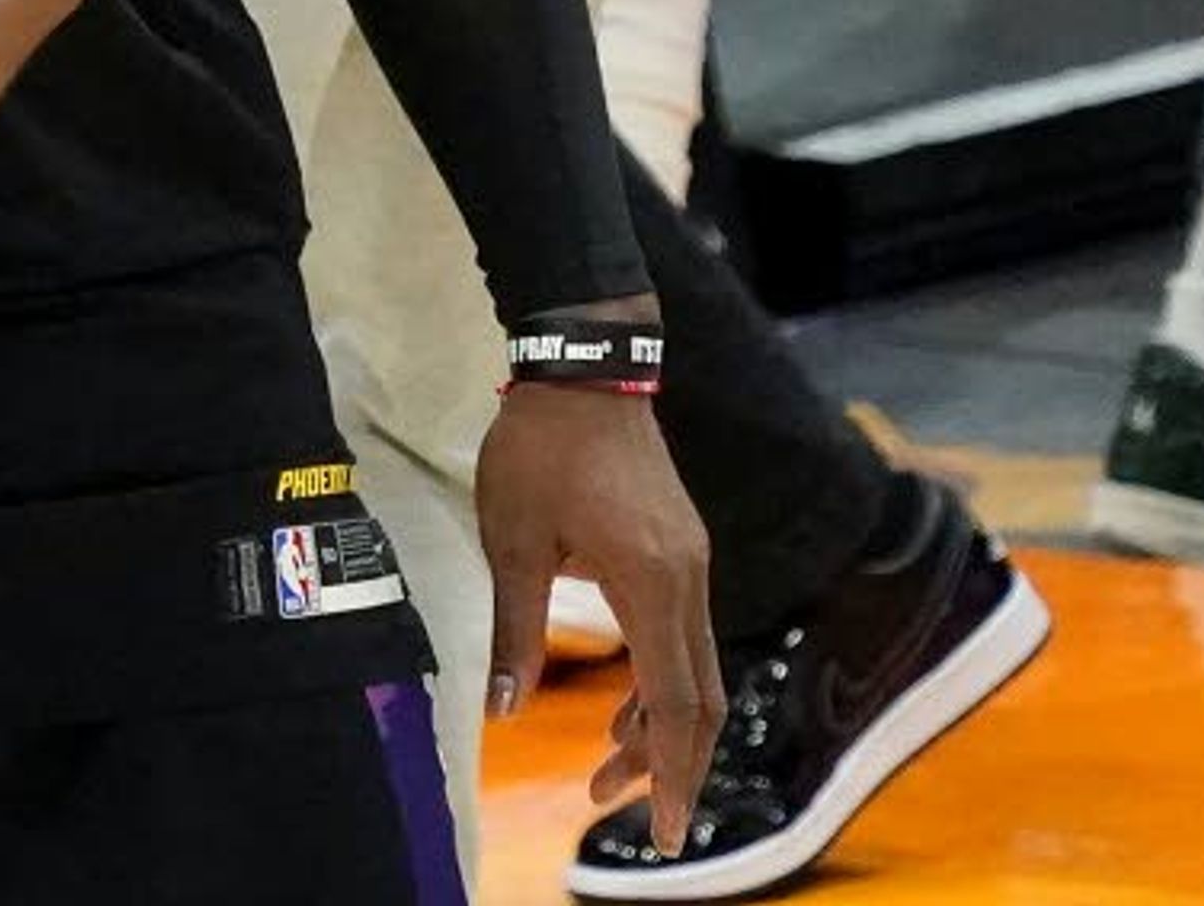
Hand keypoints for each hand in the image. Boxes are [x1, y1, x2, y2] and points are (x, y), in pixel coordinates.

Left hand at [478, 381, 720, 860]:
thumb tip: (505, 708)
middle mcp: (687, 581)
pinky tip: (624, 703)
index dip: (666, 772)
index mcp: (650, 584)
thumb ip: (515, 630)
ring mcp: (692, 564)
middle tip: (616, 808)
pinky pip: (685, 636)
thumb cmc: (540, 450)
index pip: (673, 704)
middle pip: (698, 699)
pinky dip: (661, 681)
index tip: (658, 831)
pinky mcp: (683, 550)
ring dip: (658, 724)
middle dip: (664, 763)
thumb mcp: (512, 542)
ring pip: (694, 670)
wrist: (585, 373)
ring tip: (605, 769)